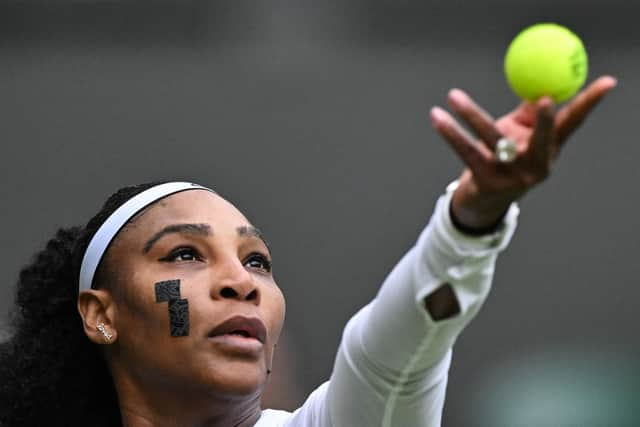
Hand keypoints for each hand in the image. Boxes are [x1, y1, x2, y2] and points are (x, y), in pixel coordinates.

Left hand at [430, 75, 616, 230]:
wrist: (483, 200)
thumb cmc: (505, 158)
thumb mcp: (521, 136)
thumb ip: (529, 112)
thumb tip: (540, 81)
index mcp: (548, 150)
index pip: (572, 123)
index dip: (589, 103)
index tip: (606, 83)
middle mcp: (535, 166)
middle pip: (543, 139)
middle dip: (545, 120)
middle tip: (543, 98)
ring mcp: (511, 176)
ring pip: (493, 139)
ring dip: (471, 114)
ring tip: (453, 96)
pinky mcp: (485, 182)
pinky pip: (466, 151)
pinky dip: (450, 132)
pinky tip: (437, 116)